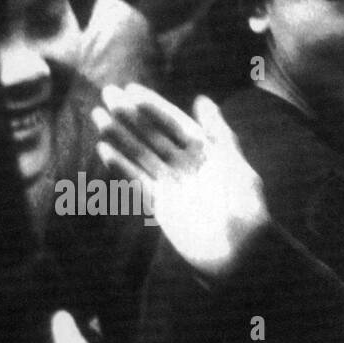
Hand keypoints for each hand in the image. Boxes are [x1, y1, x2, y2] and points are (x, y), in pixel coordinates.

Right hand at [93, 84, 269, 277]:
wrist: (239, 253)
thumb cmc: (246, 207)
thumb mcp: (236, 166)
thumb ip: (218, 133)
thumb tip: (201, 99)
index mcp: (205, 150)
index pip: (173, 122)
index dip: (152, 106)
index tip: (129, 89)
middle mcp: (184, 163)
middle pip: (151, 134)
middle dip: (129, 115)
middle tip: (106, 93)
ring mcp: (170, 183)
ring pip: (139, 154)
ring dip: (119, 136)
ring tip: (97, 116)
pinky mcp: (160, 205)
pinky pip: (136, 181)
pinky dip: (121, 166)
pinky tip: (104, 150)